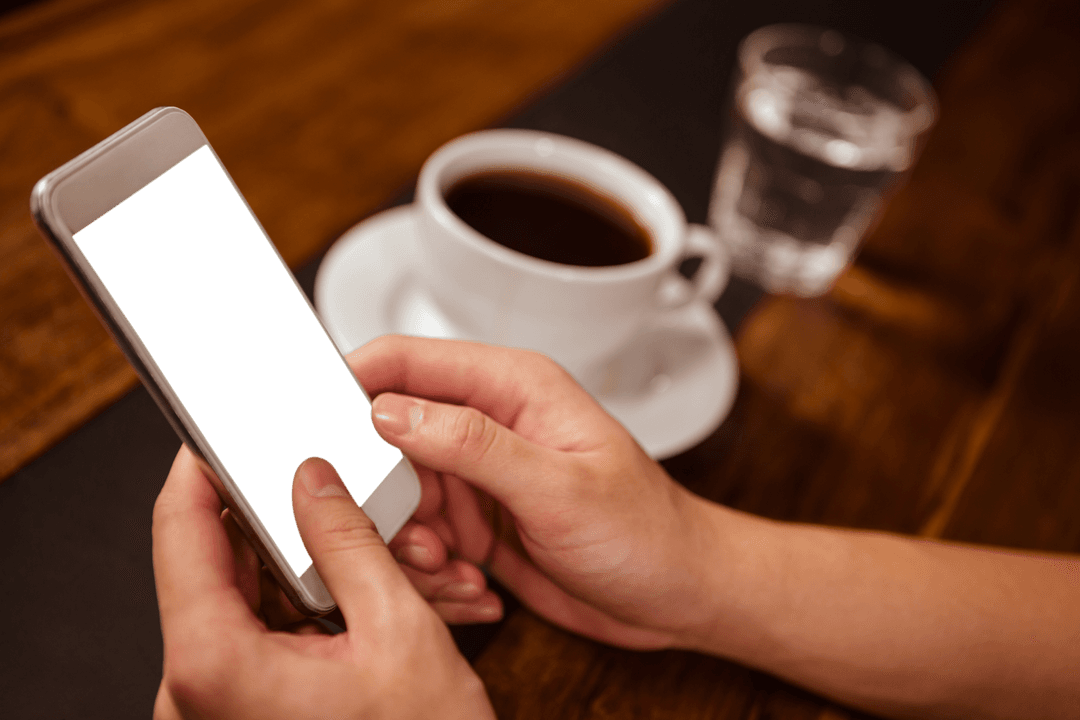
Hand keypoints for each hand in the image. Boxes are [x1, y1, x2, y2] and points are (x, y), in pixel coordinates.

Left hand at [152, 447, 493, 718]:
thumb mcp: (398, 631)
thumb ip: (348, 540)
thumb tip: (311, 477)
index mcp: (215, 663)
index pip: (181, 529)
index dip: (203, 464)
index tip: (224, 424)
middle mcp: (196, 688)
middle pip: (224, 560)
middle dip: (294, 520)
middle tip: (343, 487)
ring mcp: (218, 701)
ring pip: (256, 595)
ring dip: (322, 566)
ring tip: (398, 559)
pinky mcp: (244, 708)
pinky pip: (270, 631)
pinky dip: (323, 606)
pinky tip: (380, 593)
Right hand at [353, 335, 724, 650]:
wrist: (678, 593)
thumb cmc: (645, 530)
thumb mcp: (559, 488)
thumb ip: (473, 444)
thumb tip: (390, 409)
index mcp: (512, 387)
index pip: (407, 361)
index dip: (350, 382)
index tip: (309, 422)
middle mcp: (487, 425)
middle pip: (385, 435)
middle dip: (380, 491)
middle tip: (410, 534)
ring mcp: (477, 476)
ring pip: (395, 496)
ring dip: (409, 541)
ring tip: (453, 568)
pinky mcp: (474, 522)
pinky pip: (418, 538)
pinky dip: (432, 570)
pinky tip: (475, 587)